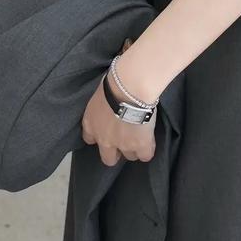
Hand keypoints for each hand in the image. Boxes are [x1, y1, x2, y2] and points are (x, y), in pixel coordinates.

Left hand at [80, 36, 157, 167]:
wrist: (129, 88)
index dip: (100, 136)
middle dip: (116, 152)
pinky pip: (145, 156)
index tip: (108, 129)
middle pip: (108, 158)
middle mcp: (103, 139)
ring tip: (141, 136)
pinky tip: (150, 140)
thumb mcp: (101, 94)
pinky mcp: (139, 146)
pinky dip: (148, 149)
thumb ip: (104, 106)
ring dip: (134, 148)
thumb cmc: (114, 82)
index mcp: (91, 124)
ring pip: (128, 156)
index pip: (90, 139)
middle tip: (125, 139)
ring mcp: (122, 145)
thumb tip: (113, 101)